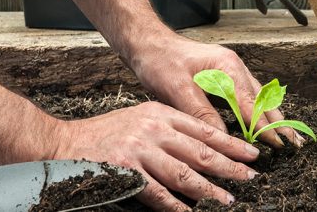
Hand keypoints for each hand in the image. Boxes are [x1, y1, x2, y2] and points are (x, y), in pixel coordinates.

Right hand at [52, 101, 259, 210]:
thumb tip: (204, 149)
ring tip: (228, 199)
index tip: (251, 154)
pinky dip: (176, 205)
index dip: (231, 143)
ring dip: (209, 189)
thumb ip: (170, 129)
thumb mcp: (142, 118)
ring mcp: (140, 150)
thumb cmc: (107, 133)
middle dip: (229, 166)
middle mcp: (154, 129)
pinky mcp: (125, 171)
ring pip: (184, 174)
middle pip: (200, 151)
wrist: (65, 142)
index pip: (204, 129)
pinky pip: (157, 193)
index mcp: (161, 113)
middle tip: (250, 177)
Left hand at [133, 37, 303, 147]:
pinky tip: (264, 122)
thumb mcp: (177, 89)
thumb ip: (201, 113)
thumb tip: (222, 138)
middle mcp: (234, 67)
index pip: (251, 103)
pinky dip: (258, 111)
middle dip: (279, 122)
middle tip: (295, 144)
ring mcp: (230, 70)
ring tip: (287, 136)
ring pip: (258, 97)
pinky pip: (247, 95)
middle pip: (263, 99)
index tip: (278, 144)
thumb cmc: (160, 61)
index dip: (264, 126)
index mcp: (227, 67)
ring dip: (272, 117)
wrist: (148, 43)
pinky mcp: (224, 75)